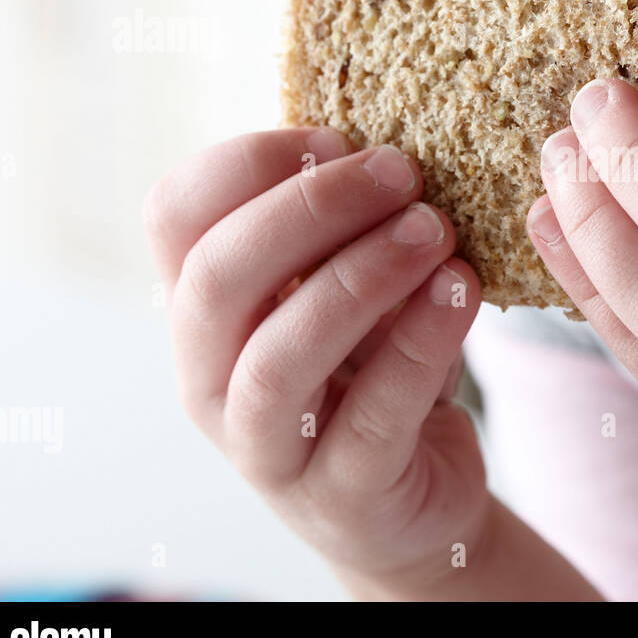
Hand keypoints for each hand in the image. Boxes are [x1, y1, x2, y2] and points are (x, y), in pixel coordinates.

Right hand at [143, 128, 486, 590]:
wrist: (414, 498)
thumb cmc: (376, 370)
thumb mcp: (349, 289)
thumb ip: (344, 229)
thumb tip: (386, 143)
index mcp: (202, 310)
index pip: (175, 214)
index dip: (249, 162)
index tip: (338, 139)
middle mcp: (209, 378)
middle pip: (218, 277)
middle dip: (312, 208)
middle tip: (402, 172)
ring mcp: (264, 446)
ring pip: (281, 355)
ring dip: (362, 276)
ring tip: (435, 231)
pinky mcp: (339, 495)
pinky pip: (371, 415)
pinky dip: (419, 342)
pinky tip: (462, 291)